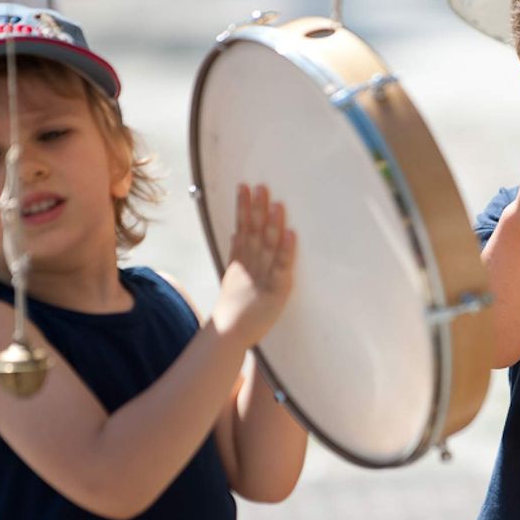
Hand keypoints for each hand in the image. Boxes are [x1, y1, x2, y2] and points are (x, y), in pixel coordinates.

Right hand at [214, 184, 296, 346]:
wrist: (229, 333)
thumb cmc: (235, 307)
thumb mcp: (232, 276)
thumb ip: (236, 254)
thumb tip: (235, 233)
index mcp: (240, 260)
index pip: (241, 228)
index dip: (243, 207)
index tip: (244, 186)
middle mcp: (250, 265)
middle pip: (253, 232)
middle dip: (256, 208)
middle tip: (260, 185)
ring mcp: (263, 276)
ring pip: (267, 245)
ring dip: (272, 223)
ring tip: (277, 203)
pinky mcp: (277, 290)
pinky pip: (282, 267)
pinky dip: (286, 249)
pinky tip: (290, 233)